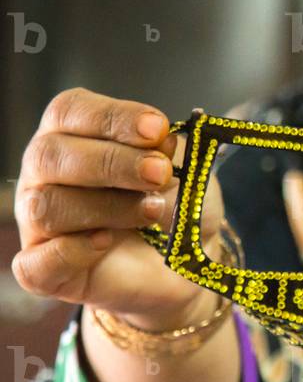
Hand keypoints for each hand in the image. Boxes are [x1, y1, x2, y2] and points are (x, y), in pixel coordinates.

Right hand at [13, 88, 223, 330]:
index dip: (113, 117)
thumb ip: (168, 152)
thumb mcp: (185, 168)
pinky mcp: (43, 271)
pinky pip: (36, 263)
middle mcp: (46, 174)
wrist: (186, 261)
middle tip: (159, 172)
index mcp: (73, 134)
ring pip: (47, 206)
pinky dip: (74, 251)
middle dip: (112, 162)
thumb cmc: (175, 202)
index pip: (70, 110)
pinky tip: (108, 242)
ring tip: (153, 211)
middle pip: (50, 155)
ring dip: (107, 206)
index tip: (158, 128)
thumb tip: (159, 141)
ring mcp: (39, 223)